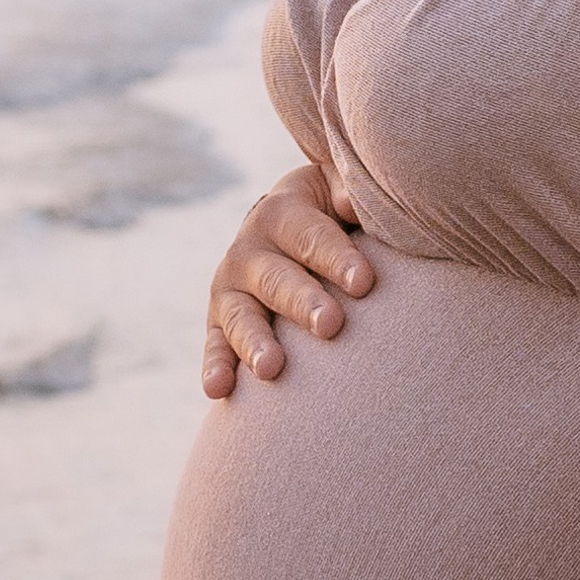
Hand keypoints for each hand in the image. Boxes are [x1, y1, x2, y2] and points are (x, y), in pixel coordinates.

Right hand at [201, 163, 373, 397]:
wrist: (289, 230)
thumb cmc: (330, 213)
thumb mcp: (337, 189)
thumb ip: (346, 190)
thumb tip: (353, 202)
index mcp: (281, 212)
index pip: (310, 236)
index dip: (336, 258)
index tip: (364, 283)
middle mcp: (248, 250)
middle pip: (277, 279)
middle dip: (303, 302)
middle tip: (331, 325)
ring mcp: (230, 289)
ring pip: (241, 316)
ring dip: (255, 342)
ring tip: (272, 368)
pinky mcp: (220, 324)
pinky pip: (215, 346)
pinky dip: (215, 367)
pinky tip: (218, 390)